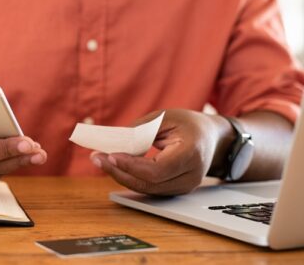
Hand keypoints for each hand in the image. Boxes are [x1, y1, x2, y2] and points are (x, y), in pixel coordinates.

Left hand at [90, 109, 229, 195]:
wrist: (211, 138)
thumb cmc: (188, 124)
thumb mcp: (165, 117)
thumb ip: (140, 130)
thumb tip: (114, 143)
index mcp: (191, 154)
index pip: (157, 169)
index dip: (132, 165)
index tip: (111, 155)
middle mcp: (190, 176)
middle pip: (148, 183)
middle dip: (118, 171)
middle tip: (96, 158)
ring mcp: (184, 186)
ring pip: (145, 188)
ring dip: (120, 175)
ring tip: (100, 160)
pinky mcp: (175, 190)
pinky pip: (148, 187)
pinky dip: (129, 177)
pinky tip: (113, 166)